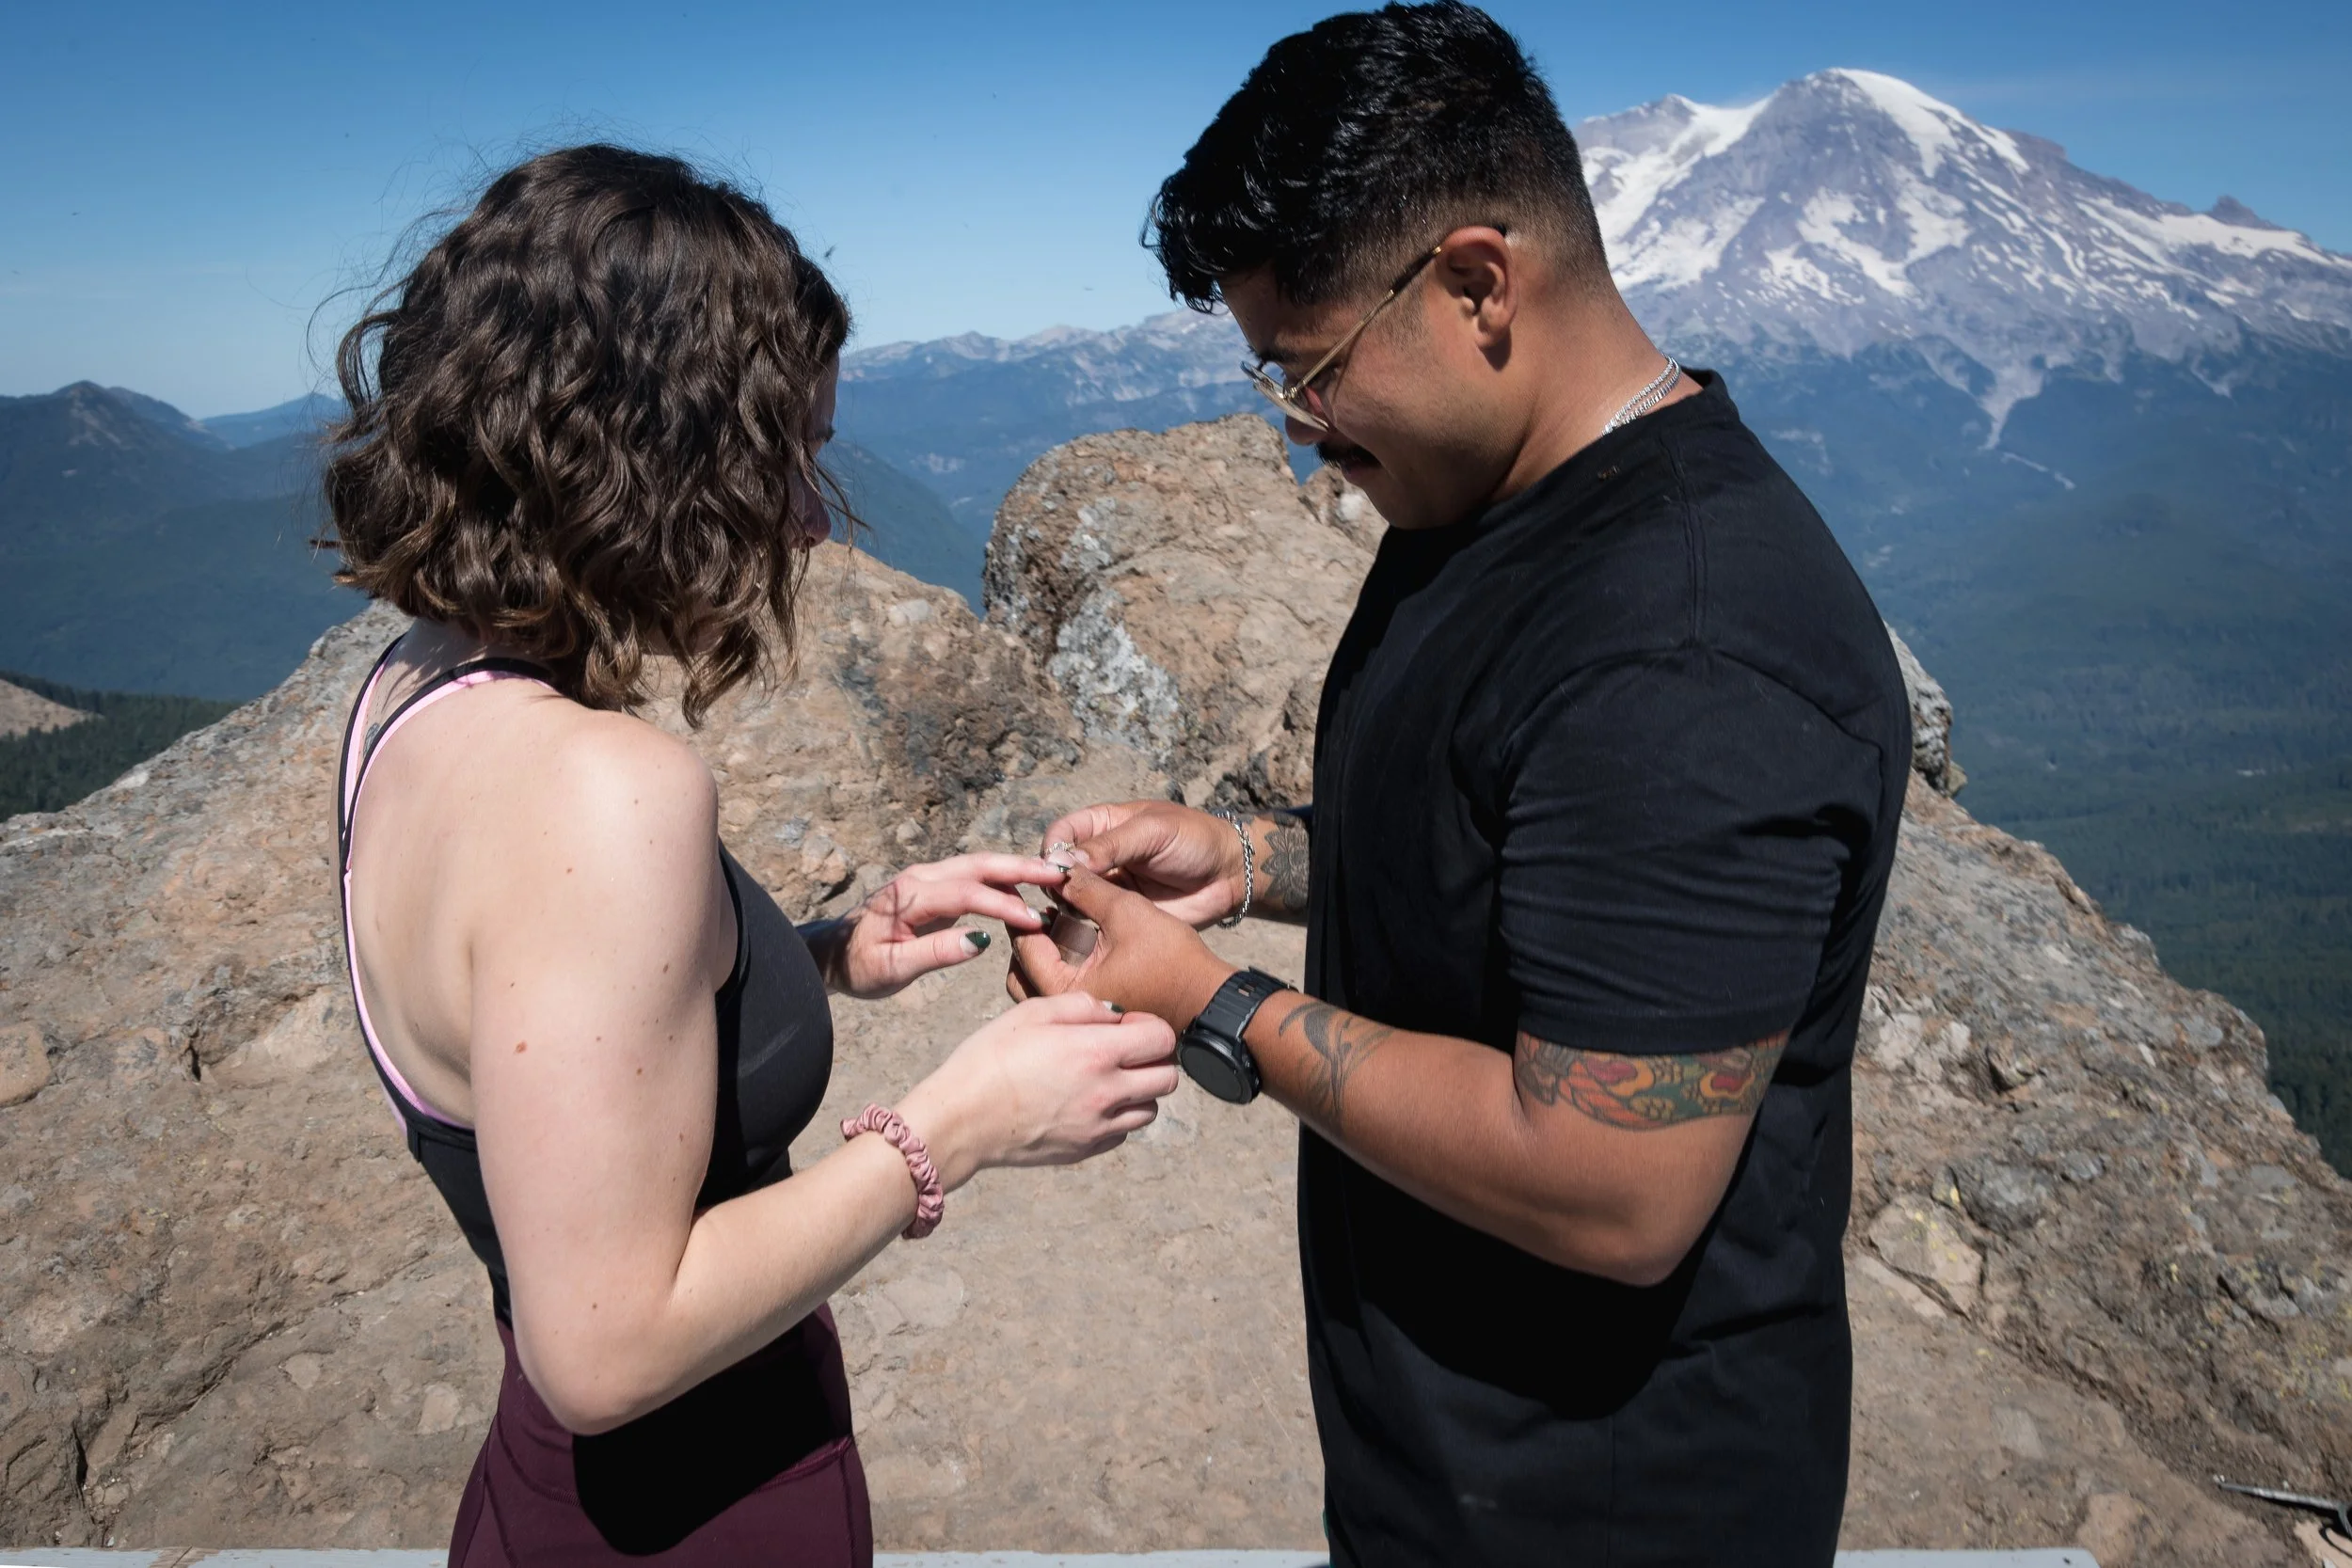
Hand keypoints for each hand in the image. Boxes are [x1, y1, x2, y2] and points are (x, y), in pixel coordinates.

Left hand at [819, 854, 1062, 998]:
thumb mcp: (892, 969)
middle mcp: (921, 878)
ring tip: (1054, 877)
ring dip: (1016, 869)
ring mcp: (928, 879)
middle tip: (1060, 874)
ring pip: (979, 865)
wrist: (833, 952)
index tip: (1034, 921)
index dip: (1002, 905)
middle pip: (979, 864)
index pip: (966, 893)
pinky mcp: (935, 887)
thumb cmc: (859, 965)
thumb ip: (934, 953)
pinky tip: (1028, 889)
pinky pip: (974, 876)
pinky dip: (1003, 878)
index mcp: (910, 896)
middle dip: (1021, 867)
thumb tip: (979, 942)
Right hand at [899, 991, 1178, 1186]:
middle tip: (1124, 1051)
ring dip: (1139, 1091)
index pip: (1162, 1039)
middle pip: (1167, 1078)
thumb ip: (1081, 1007)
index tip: (1126, 1026)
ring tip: (1105, 1079)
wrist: (960, 1119)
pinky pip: (1122, 1132)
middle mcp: (1107, 1093)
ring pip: (1151, 1110)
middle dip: (1153, 1059)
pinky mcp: (1085, 1150)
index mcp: (1096, 1052)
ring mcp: (1098, 1127)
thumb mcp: (1030, 1013)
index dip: (1150, 1027)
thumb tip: (1114, 1014)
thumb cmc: (989, 1059)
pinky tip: (1087, 1103)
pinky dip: (1117, 1117)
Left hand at [1008, 866, 1234, 1029]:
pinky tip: (1075, 934)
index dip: (1019, 909)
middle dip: (1024, 938)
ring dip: (1042, 951)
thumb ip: (1086, 887)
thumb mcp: (1126, 911)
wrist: (1209, 997)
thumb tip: (1056, 866)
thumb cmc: (1172, 957)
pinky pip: (1061, 987)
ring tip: (1054, 917)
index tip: (1016, 886)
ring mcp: (1080, 1012)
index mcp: (1066, 989)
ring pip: (1039, 982)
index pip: (1024, 945)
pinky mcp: (1095, 1010)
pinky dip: (1060, 962)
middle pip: (1021, 972)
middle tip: (1032, 907)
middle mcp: (1066, 1008)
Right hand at [1039, 800, 1243, 927]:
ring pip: (1068, 897)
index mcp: (1102, 824)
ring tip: (1070, 918)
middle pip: (1058, 869)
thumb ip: (1110, 845)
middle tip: (1061, 899)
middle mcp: (1098, 856)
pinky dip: (1081, 927)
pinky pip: (1090, 922)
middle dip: (1053, 883)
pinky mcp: (1119, 914)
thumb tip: (1064, 862)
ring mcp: (1107, 886)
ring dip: (1064, 908)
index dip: (1052, 851)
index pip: (1060, 834)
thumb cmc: (1194, 841)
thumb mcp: (1153, 833)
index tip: (1053, 871)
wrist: (1229, 876)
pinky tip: (1082, 934)